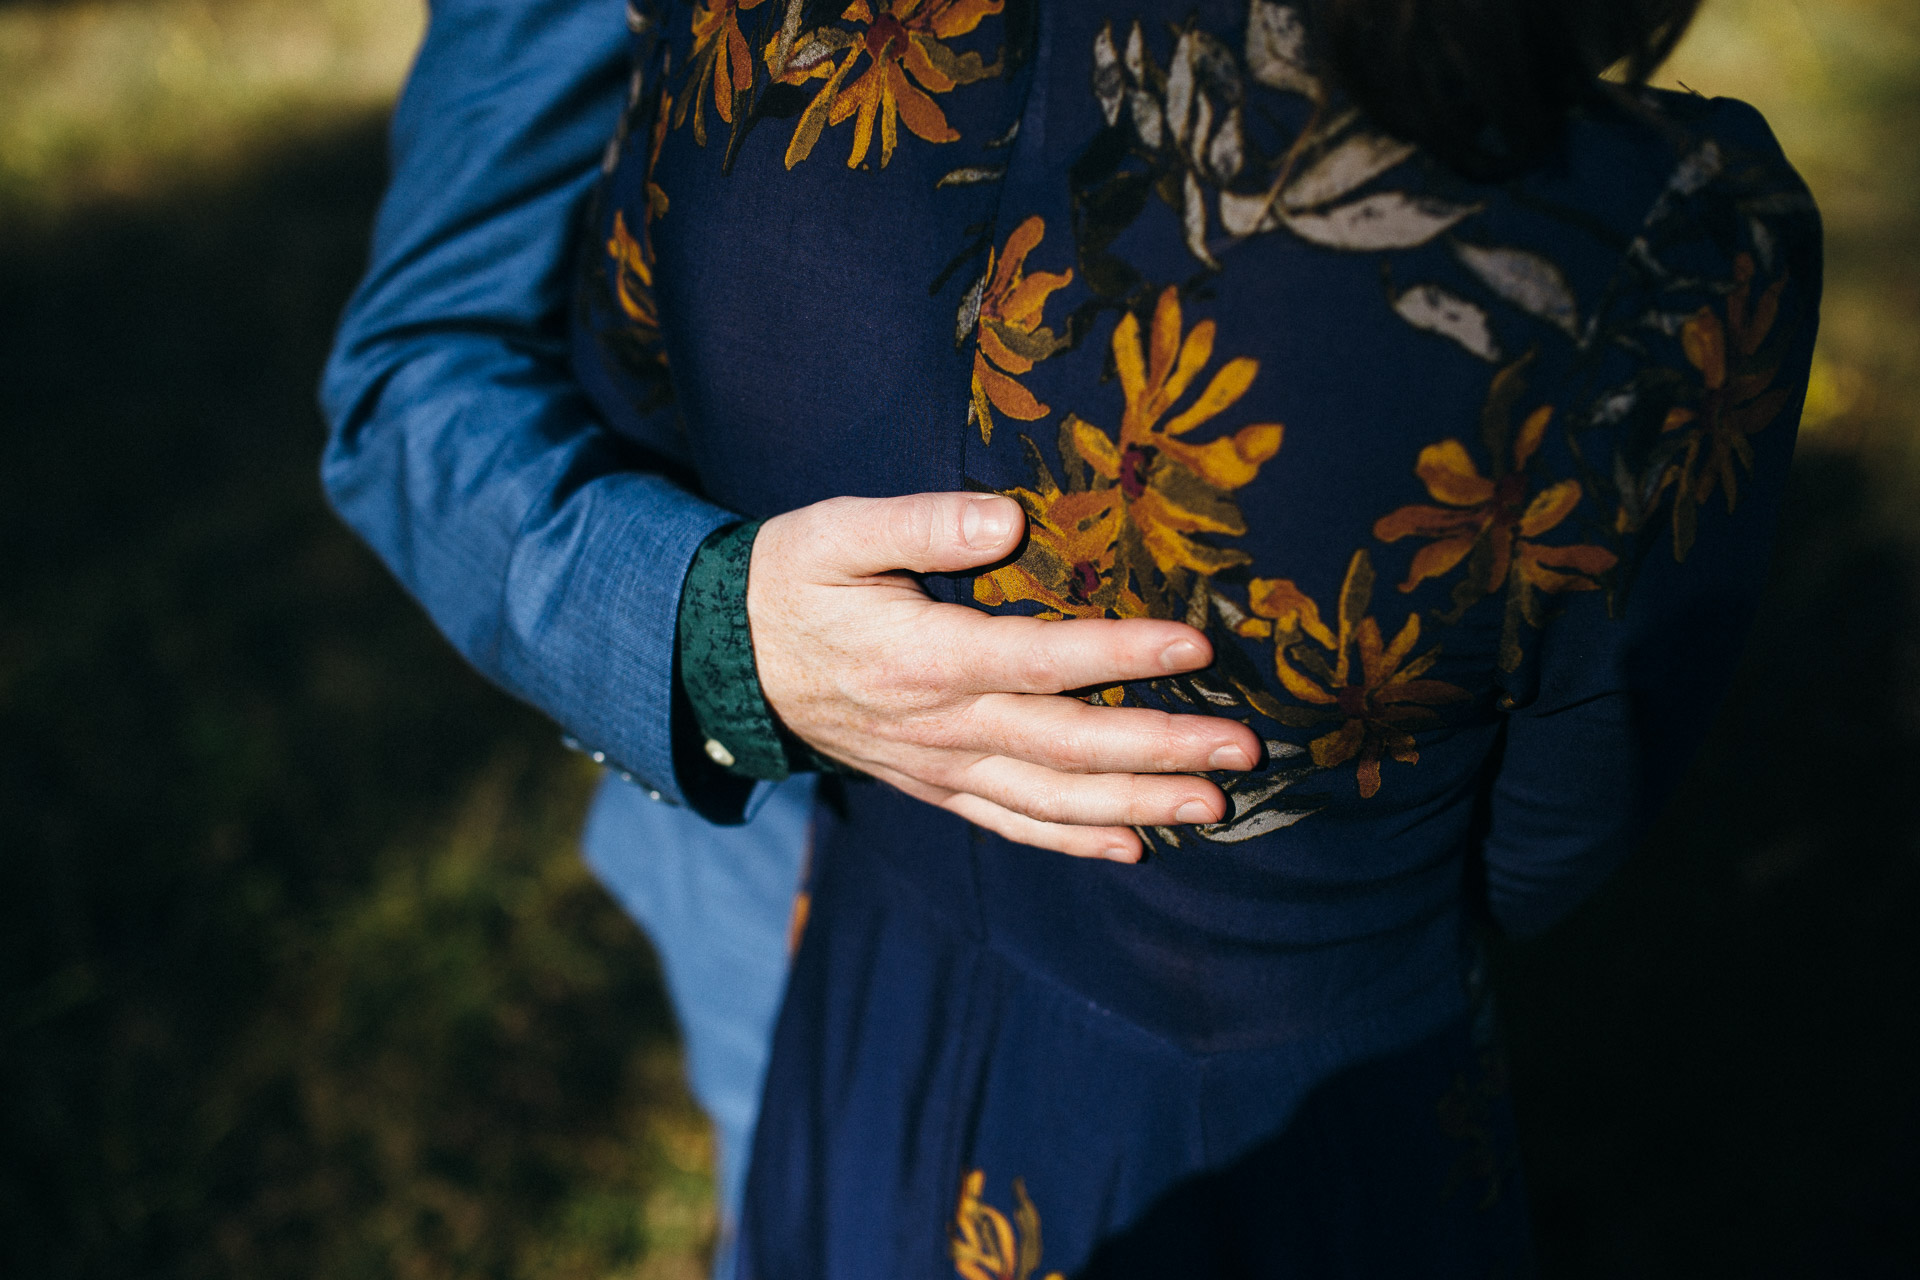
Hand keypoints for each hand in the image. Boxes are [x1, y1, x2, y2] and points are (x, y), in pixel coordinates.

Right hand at [747, 492, 1261, 861]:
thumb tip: (1009, 517)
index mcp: (922, 656)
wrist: (729, 658)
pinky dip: (1073, 840)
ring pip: (1049, 799)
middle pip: (1065, 746)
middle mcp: (938, 725)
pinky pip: (1010, 823)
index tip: (1194, 646)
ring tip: (1213, 805)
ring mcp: (938, 765)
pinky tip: (1135, 845)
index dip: (1118, 657)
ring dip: (1136, 804)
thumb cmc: (793, 579)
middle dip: (1159, 748)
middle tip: (1244, 749)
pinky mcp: (934, 784)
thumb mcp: (838, 530)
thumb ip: (921, 521)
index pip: (1038, 659)